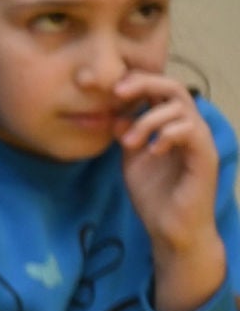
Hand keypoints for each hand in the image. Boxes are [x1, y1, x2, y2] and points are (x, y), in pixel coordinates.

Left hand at [114, 72, 225, 310]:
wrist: (170, 228)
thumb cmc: (154, 194)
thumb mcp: (130, 160)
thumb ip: (125, 135)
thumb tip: (115, 114)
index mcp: (169, 124)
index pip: (158, 90)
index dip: (135, 82)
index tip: (106, 87)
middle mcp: (187, 126)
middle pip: (173, 87)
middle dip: (144, 84)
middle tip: (117, 93)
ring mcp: (199, 140)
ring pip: (181, 107)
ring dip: (148, 120)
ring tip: (128, 143)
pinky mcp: (205, 156)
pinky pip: (191, 131)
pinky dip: (167, 135)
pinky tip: (151, 150)